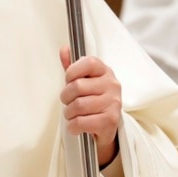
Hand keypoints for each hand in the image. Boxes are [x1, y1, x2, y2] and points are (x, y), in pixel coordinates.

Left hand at [59, 47, 121, 167]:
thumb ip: (73, 66)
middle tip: (68, 102)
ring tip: (73, 114)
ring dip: (68, 113)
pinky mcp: (110, 121)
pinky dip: (73, 126)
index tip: (69, 80)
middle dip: (66, 97)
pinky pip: (81, 122)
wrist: (106, 127)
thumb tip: (64, 49)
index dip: (72, 72)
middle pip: (77, 86)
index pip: (88, 63)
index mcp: (105, 72)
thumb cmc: (93, 100)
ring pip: (77, 106)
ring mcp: (113, 103)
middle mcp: (112, 85)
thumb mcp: (83, 81)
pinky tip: (76, 125)